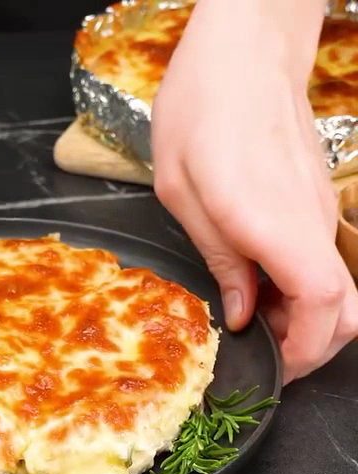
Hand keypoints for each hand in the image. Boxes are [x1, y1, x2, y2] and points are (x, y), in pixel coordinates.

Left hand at [150, 0, 357, 383]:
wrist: (242, 54)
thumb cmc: (201, 112)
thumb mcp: (183, 195)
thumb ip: (220, 259)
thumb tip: (244, 313)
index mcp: (274, 224)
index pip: (325, 306)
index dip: (306, 351)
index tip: (274, 369)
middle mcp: (311, 223)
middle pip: (347, 308)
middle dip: (310, 345)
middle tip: (259, 350)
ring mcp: (320, 211)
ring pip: (337, 287)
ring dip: (303, 318)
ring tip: (252, 318)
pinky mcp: (315, 202)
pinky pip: (322, 260)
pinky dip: (299, 287)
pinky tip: (258, 281)